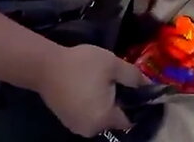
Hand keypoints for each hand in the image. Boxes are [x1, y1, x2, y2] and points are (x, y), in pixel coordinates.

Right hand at [34, 43, 149, 137]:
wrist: (45, 66)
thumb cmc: (82, 65)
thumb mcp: (114, 64)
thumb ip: (134, 77)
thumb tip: (149, 85)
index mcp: (104, 119)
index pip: (129, 120)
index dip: (135, 105)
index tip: (135, 90)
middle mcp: (90, 129)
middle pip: (113, 119)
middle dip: (118, 103)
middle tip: (116, 82)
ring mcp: (75, 126)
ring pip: (98, 116)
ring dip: (102, 103)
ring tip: (101, 82)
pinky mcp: (65, 119)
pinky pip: (86, 114)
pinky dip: (89, 104)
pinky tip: (86, 87)